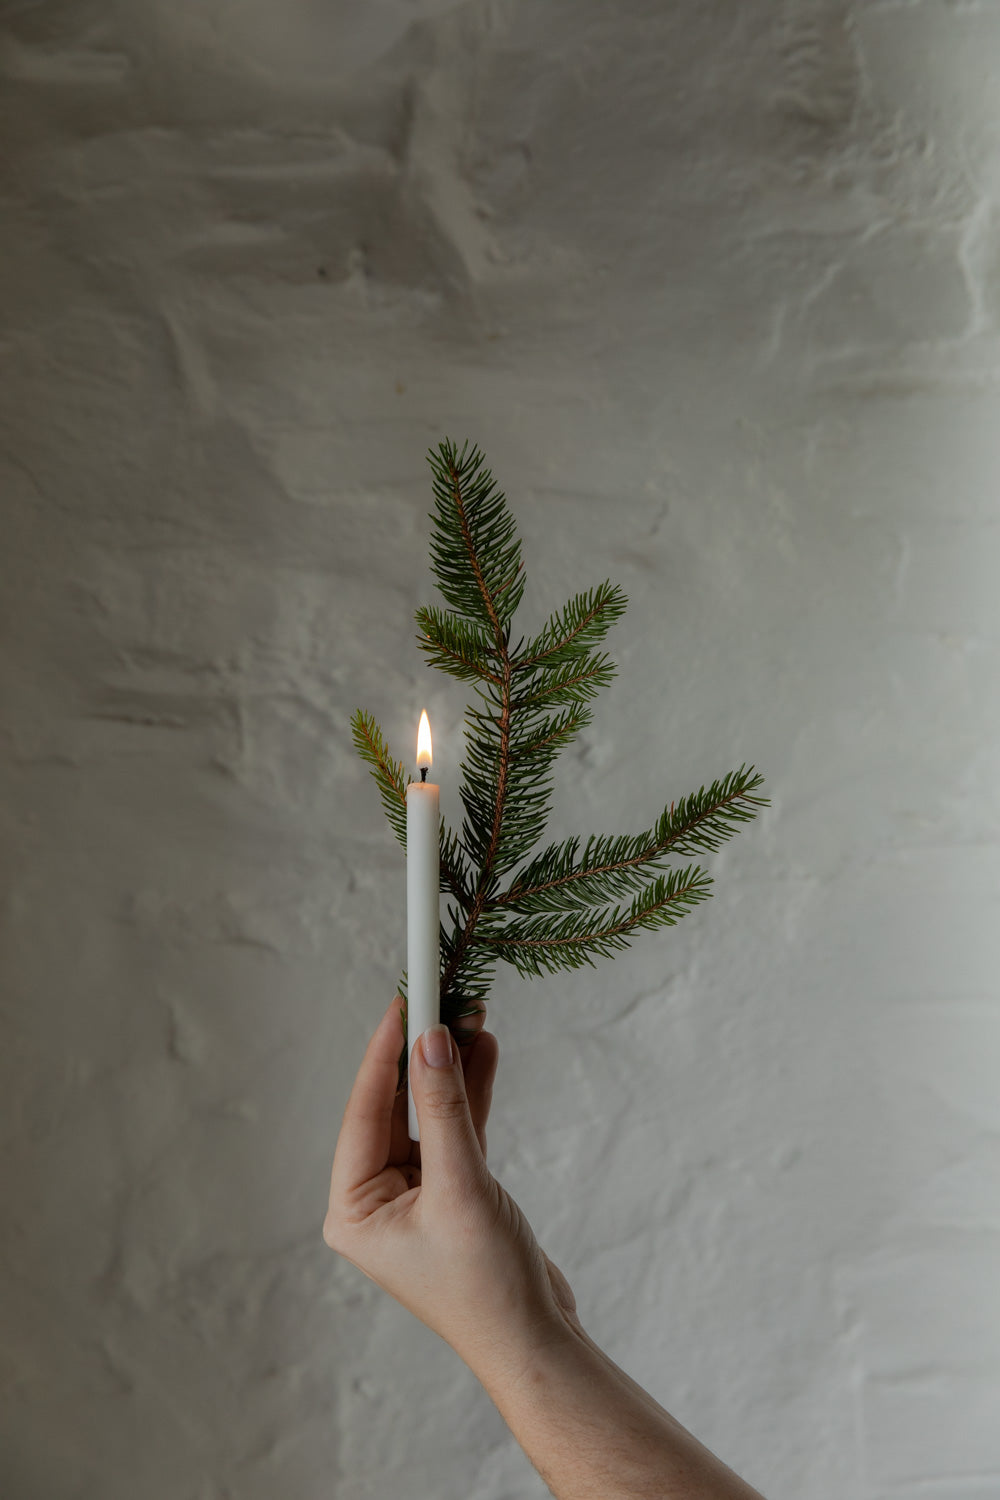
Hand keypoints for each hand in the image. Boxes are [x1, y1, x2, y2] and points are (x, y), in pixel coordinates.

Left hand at [323, 996, 578, 1379]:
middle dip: (421, 1052)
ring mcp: (415, 1194)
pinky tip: (485, 1051)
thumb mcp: (462, 1187)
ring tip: (471, 1012)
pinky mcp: (452, 1191)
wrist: (537, 1342)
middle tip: (442, 995)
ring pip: (427, 1111)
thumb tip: (430, 1040)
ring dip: (450, 1066)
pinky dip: (470, 1092)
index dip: (383, 1052)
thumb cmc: (486, 1286)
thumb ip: (445, 1109)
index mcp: (353, 1210)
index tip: (404, 1000)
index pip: (364, 1111)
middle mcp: (376, 1200)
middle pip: (394, 1105)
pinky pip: (455, 1128)